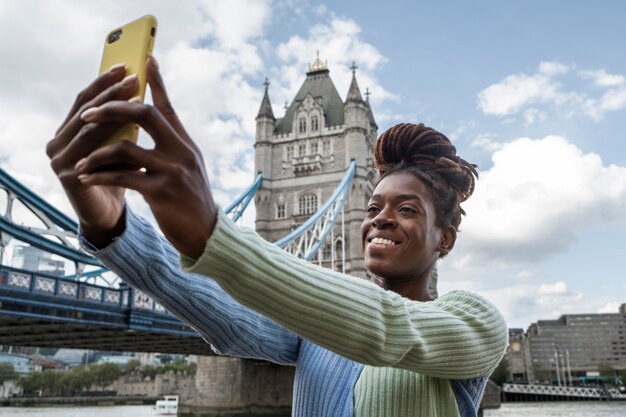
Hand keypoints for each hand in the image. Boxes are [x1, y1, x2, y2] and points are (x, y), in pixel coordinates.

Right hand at [47, 64, 139, 247]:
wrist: (110, 216)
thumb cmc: (119, 178)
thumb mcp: (123, 145)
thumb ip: (124, 123)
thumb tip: (146, 89)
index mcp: (67, 132)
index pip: (86, 100)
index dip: (104, 82)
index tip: (126, 65)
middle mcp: (57, 143)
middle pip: (86, 111)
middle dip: (111, 92)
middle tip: (133, 77)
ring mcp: (59, 160)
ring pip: (90, 130)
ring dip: (114, 112)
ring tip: (137, 98)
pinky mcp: (69, 178)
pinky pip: (93, 155)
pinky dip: (114, 142)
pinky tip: (134, 134)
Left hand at [72, 56, 217, 258]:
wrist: (207, 234)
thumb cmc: (192, 200)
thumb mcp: (188, 168)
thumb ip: (171, 147)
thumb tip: (150, 130)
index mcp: (186, 144)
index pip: (168, 106)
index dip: (157, 81)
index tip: (147, 59)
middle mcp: (181, 152)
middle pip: (145, 114)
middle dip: (112, 108)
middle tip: (88, 114)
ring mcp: (172, 171)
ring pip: (126, 147)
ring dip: (98, 152)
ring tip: (82, 161)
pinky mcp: (162, 192)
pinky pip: (123, 177)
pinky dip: (101, 176)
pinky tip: (87, 177)